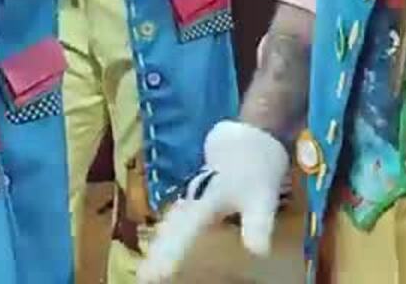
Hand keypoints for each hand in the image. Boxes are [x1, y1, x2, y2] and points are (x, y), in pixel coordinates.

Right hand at [140, 121, 289, 282]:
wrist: (252, 135)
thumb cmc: (258, 166)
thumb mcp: (263, 197)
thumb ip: (257, 224)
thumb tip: (258, 252)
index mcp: (206, 200)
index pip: (184, 231)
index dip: (170, 254)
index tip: (157, 275)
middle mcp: (193, 199)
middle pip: (171, 230)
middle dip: (157, 254)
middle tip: (142, 278)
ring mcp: (192, 196)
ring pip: (172, 223)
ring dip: (160, 245)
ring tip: (147, 269)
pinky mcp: (196, 195)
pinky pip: (178, 218)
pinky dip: (170, 234)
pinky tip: (164, 243)